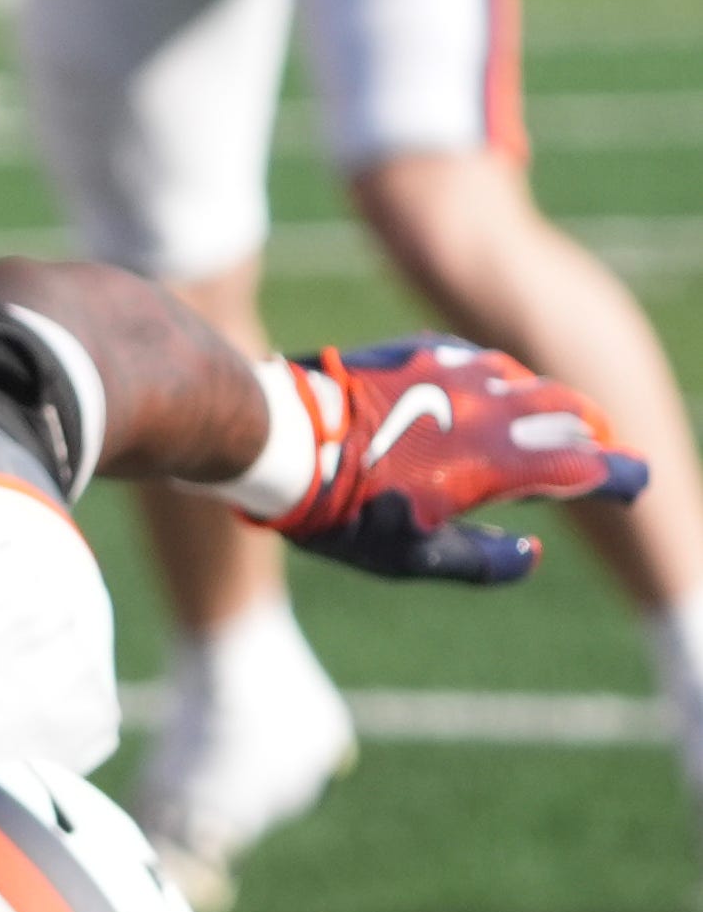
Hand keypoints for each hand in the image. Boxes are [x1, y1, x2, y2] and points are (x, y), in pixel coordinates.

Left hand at [252, 338, 645, 583]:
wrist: (283, 441)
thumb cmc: (342, 510)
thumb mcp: (411, 556)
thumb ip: (480, 560)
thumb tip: (531, 554)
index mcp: (497, 463)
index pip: (579, 467)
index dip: (612, 476)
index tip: (628, 484)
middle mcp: (489, 409)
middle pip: (565, 412)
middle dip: (590, 431)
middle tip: (600, 446)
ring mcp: (457, 372)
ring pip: (525, 379)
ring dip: (546, 400)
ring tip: (553, 416)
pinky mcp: (422, 351)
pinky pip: (479, 358)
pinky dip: (499, 376)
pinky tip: (492, 385)